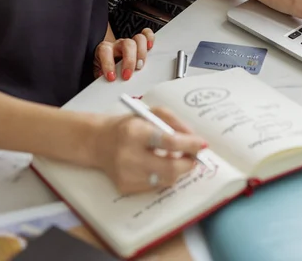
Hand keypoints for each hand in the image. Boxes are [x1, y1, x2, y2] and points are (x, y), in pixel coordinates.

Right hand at [92, 107, 206, 193]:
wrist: (99, 142)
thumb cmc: (130, 126)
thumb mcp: (152, 114)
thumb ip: (176, 123)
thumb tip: (197, 142)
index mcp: (135, 132)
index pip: (168, 142)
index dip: (189, 145)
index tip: (202, 144)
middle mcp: (128, 156)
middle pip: (170, 168)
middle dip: (189, 163)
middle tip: (194, 157)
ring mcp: (126, 175)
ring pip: (166, 180)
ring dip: (177, 170)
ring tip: (172, 157)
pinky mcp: (125, 187)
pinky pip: (156, 185)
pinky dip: (163, 176)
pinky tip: (156, 165)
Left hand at [93, 28, 154, 81]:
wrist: (107, 66)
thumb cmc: (106, 70)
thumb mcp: (100, 75)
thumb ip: (102, 79)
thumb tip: (106, 84)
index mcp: (105, 49)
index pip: (105, 51)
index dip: (108, 64)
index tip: (112, 78)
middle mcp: (118, 44)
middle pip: (127, 44)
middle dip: (129, 61)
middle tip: (128, 75)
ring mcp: (130, 43)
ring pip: (139, 39)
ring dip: (142, 53)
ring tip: (140, 66)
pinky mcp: (139, 44)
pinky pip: (146, 35)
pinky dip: (150, 39)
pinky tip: (150, 48)